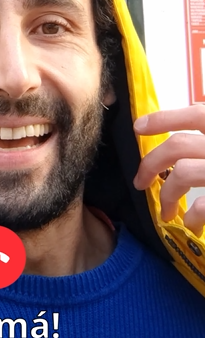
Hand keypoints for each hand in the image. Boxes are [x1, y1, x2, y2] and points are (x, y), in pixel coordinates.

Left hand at [133, 105, 204, 236]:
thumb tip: (173, 146)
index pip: (197, 114)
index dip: (165, 118)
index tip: (138, 128)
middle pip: (179, 145)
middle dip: (151, 163)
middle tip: (140, 181)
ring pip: (183, 173)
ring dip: (168, 194)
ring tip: (166, 211)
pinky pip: (201, 205)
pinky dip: (191, 216)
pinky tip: (191, 223)